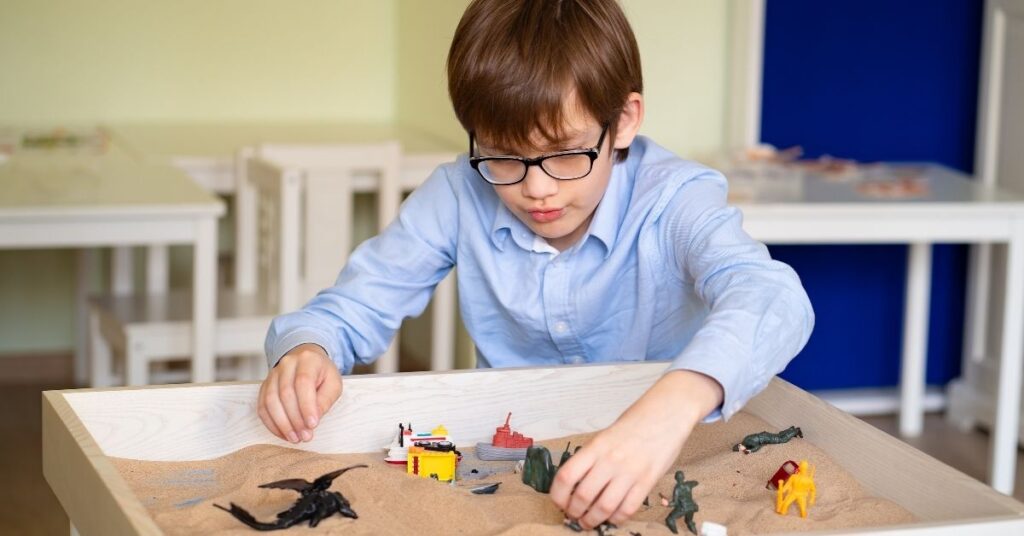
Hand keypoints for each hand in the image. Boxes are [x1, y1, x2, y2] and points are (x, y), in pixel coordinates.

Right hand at [257, 343, 341, 443]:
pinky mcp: (264, 386)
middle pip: (286, 393)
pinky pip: (263, 407)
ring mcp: (273, 374)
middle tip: (305, 436)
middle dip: (296, 419)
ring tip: (295, 438)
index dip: (307, 406)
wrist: (307, 360)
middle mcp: (287, 364)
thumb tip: (312, 420)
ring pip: (271, 401)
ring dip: (282, 424)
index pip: (303, 382)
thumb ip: (325, 400)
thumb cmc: (322, 374)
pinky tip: (283, 434)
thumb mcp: (333, 384)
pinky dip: (272, 424)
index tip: (313, 424)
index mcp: (308, 359)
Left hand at [549, 370, 722, 528]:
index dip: (557, 495)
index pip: (566, 476)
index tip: (559, 503)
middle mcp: (610, 460)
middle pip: (583, 496)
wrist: (666, 415)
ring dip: (593, 520)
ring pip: (604, 507)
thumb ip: (591, 458)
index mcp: (595, 447)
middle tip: (574, 516)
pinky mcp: (647, 482)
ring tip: (589, 522)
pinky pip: (627, 508)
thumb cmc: (635, 424)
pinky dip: (616, 519)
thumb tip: (575, 484)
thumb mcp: (604, 436)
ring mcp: (629, 472)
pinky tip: (612, 518)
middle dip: (574, 512)